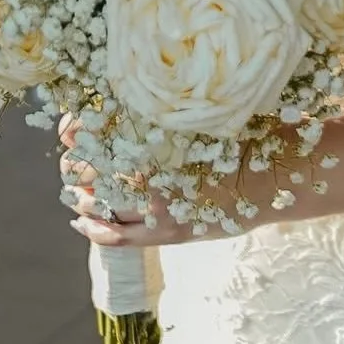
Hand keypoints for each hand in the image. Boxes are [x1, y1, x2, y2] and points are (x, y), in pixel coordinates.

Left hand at [60, 123, 314, 248]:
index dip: (75, 131)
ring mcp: (157, 206)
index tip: (67, 129)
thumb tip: (113, 107)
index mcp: (154, 137)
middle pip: (91, 169)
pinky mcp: (168, 232)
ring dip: (80, 194)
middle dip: (74, 164)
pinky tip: (81, 220)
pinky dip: (95, 229)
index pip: (96, 133)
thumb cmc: (239, 137)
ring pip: (99, 203)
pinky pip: (119, 236)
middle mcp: (150, 173)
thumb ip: (157, 114)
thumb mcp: (197, 115)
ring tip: (74, 188)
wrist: (276, 175)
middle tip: (70, 159)